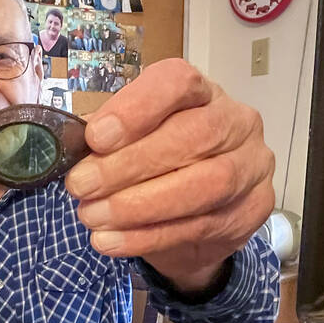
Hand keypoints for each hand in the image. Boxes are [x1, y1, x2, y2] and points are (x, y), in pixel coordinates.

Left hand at [65, 59, 274, 293]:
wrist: (197, 222)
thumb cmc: (160, 168)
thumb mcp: (132, 142)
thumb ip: (109, 138)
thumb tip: (70, 147)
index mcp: (202, 92)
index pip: (178, 82)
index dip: (136, 108)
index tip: (95, 137)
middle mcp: (236, 122)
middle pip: (193, 135)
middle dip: (129, 164)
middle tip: (81, 185)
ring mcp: (251, 167)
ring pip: (203, 184)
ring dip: (138, 205)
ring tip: (92, 216)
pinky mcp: (252, 211)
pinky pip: (199, 226)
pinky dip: (146, 236)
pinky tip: (110, 240)